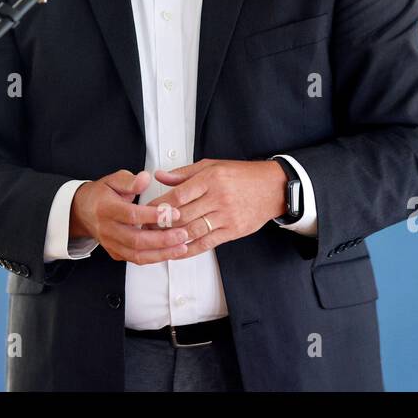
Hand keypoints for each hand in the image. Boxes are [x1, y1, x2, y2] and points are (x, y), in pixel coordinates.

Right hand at [70, 170, 190, 263]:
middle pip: (136, 240)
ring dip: (161, 253)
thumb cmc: (101, 194)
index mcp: (106, 209)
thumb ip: (130, 181)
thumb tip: (146, 178)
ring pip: (137, 254)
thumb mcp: (113, 180)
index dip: (152, 215)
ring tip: (181, 247)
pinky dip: (154, 258)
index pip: (131, 215)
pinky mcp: (116, 253)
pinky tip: (170, 252)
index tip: (172, 212)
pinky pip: (136, 259)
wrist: (82, 211)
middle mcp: (108, 229)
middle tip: (182, 234)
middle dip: (162, 239)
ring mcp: (111, 243)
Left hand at [149, 159, 286, 258]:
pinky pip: (207, 242)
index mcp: (211, 178)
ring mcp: (226, 216)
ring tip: (157, 240)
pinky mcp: (233, 231)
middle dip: (162, 223)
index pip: (179, 194)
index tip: (146, 210)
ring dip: (172, 238)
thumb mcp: (212, 166)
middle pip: (183, 214)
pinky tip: (178, 251)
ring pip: (193, 230)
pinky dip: (190, 249)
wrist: (273, 187)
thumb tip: (159, 176)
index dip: (160, 205)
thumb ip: (184, 173)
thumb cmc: (241, 175)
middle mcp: (218, 197)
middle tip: (145, 228)